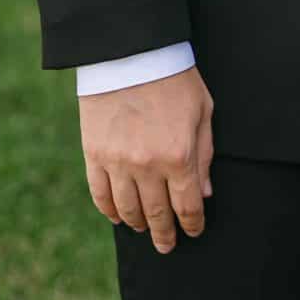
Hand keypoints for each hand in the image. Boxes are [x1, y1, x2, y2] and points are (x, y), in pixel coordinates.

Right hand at [80, 66, 214, 252]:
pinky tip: (118, 217)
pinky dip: (109, 210)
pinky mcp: (94, 154)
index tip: (194, 232)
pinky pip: (100, 194)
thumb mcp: (202, 112)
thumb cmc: (174, 79)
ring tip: (144, 229)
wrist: (129, 53)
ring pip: (127, 210)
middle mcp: (147, 166)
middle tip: (167, 246)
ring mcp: (117, 163)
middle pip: (157, 215)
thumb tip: (205, 193)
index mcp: (179, 156)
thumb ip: (204, 154)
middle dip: (165, 235)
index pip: (187, 206)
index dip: (192, 224)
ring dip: (138, 224)